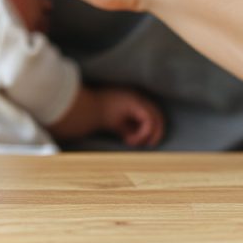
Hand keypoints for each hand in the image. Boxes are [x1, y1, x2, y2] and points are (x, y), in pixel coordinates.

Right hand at [45, 86, 163, 147]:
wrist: (84, 109)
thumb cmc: (95, 115)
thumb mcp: (115, 123)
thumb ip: (127, 127)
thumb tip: (134, 137)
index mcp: (133, 99)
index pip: (152, 112)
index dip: (154, 128)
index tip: (146, 142)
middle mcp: (137, 96)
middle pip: (158, 114)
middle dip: (156, 133)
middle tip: (149, 145)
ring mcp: (136, 98)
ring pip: (155, 118)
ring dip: (149, 134)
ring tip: (132, 143)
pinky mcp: (135, 102)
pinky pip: (148, 120)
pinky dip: (143, 133)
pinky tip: (128, 140)